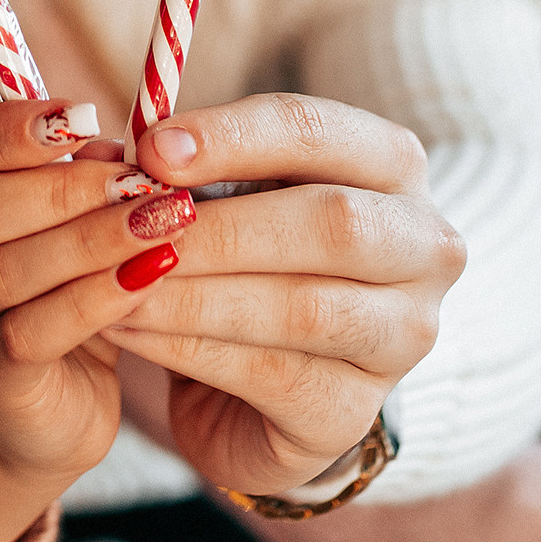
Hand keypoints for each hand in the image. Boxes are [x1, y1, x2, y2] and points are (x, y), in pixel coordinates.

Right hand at [0, 97, 172, 541]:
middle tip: (138, 176)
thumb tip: (122, 144)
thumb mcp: (65, 219)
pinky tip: (149, 275)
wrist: (46, 407)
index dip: (9, 129)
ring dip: (88, 240)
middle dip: (55, 188)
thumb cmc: (56, 288)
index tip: (83, 112)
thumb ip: (80, 175)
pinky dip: (94, 298)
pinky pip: (30, 335)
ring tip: (162, 219)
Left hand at [103, 95, 466, 502]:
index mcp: (393, 166)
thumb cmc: (247, 260)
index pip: (322, 132)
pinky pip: (269, 373)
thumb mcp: (226, 196)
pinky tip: (127, 328)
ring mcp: (403, 336)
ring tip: (116, 283)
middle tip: (132, 227)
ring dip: (194, 294)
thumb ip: (187, 168)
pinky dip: (186, 347)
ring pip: (302, 307)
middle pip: (333, 222)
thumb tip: (122, 147)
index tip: (153, 148)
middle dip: (220, 226)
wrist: (265, 386)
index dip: (235, 136)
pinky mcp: (354, 409)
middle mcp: (424, 248)